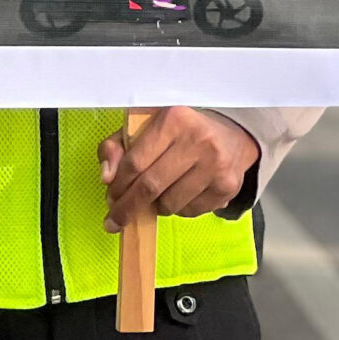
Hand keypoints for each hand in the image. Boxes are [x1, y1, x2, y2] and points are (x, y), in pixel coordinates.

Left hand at [99, 106, 260, 228]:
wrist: (232, 136)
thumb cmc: (181, 132)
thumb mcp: (145, 128)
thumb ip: (118, 147)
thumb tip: (106, 176)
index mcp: (174, 119)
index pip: (135, 162)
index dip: (118, 185)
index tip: (110, 197)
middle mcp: (198, 140)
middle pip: (150, 187)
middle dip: (127, 208)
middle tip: (115, 220)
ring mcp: (216, 165)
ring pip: (169, 204)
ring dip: (156, 207)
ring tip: (159, 194)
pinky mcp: (227, 186)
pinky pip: (190, 212)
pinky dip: (178, 209)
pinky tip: (182, 193)